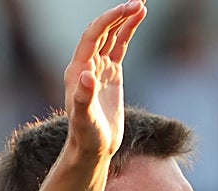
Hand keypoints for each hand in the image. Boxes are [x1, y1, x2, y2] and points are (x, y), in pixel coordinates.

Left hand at [62, 1, 145, 159]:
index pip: (93, 36)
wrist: (92, 148)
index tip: (129, 8)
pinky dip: (128, 32)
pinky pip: (119, 47)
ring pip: (111, 37)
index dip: (109, 19)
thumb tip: (87, 76)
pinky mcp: (110, 75)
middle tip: (138, 2)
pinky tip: (138, 19)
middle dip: (118, 15)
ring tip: (141, 5)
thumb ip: (83, 98)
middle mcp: (85, 66)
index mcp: (77, 70)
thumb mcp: (85, 119)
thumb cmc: (85, 136)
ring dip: (124, 20)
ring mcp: (98, 69)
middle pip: (101, 32)